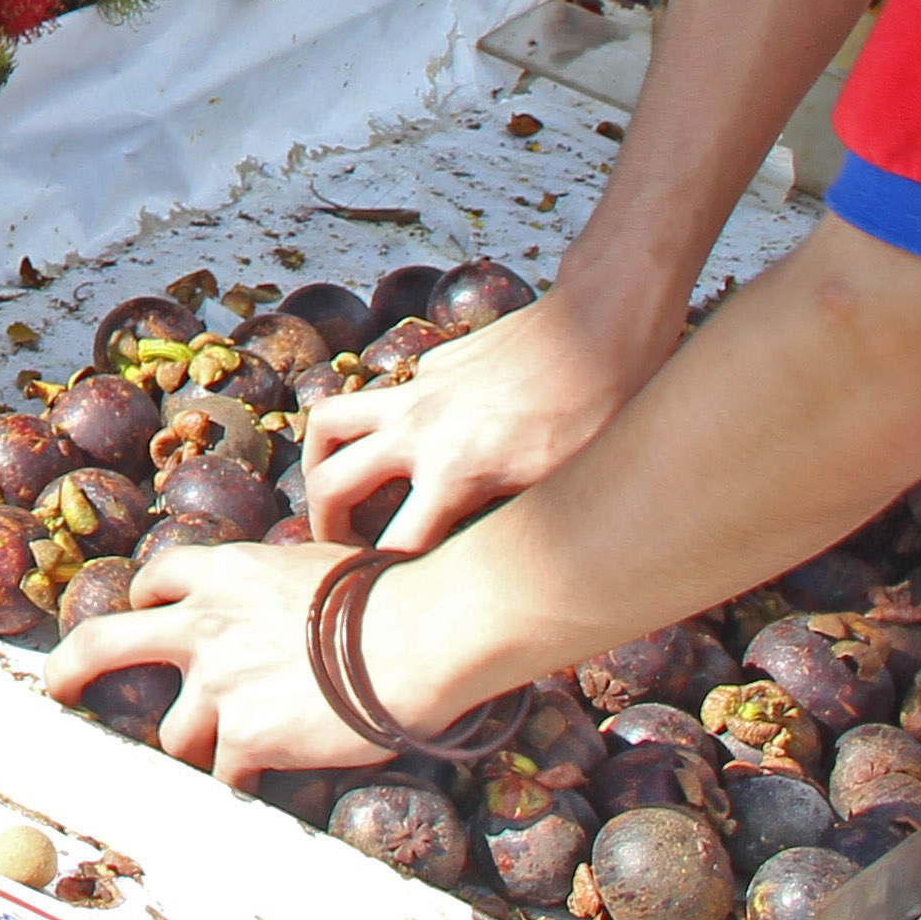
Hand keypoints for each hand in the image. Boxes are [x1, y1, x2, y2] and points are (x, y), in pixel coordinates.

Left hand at [37, 539, 385, 793]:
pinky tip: (264, 787)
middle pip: (104, 644)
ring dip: (198, 748)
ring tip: (231, 758)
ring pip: (175, 733)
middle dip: (71, 669)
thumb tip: (293, 589)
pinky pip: (226, 774)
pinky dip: (242, 784)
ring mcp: (217, 683)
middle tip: (59, 689)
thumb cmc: (387, 594)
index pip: (156, 582)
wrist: (414, 637)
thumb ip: (280, 582)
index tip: (146, 616)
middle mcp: (203, 625)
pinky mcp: (245, 735)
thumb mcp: (317, 563)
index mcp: (221, 574)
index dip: (147, 602)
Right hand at [302, 289, 658, 549]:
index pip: (395, 545)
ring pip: (330, 420)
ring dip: (319, 457)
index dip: (382, 578)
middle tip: (335, 545)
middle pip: (332, 483)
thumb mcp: (561, 486)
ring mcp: (419, 390)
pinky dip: (380, 421)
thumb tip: (483, 560)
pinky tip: (416, 438)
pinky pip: (384, 393)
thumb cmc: (598, 410)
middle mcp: (421, 431)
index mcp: (456, 473)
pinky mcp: (433, 363)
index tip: (386, 595)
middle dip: (323, 525)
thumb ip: (507, 521)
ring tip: (333, 482)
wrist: (601, 324)